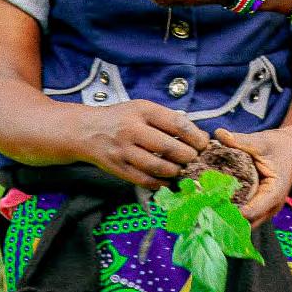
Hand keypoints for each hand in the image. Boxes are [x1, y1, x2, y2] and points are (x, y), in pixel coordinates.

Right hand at [78, 100, 209, 189]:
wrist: (87, 130)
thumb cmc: (121, 118)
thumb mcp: (142, 108)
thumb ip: (166, 119)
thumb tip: (198, 136)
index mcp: (142, 110)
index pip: (176, 124)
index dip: (195, 136)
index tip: (204, 144)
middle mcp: (132, 129)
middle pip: (169, 147)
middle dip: (188, 157)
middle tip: (195, 160)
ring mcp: (124, 150)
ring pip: (157, 167)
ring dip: (175, 171)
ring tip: (182, 170)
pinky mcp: (118, 168)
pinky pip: (144, 180)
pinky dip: (160, 183)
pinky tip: (167, 180)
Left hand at [215, 127, 291, 227]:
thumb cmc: (279, 145)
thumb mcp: (261, 141)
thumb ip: (241, 140)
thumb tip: (220, 134)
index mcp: (275, 192)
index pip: (253, 211)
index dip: (233, 212)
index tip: (213, 206)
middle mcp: (271, 206)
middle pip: (247, 222)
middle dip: (227, 217)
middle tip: (205, 208)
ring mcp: (266, 209)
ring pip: (246, 222)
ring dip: (229, 216)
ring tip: (207, 208)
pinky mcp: (259, 206)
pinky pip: (245, 215)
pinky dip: (232, 211)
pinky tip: (215, 203)